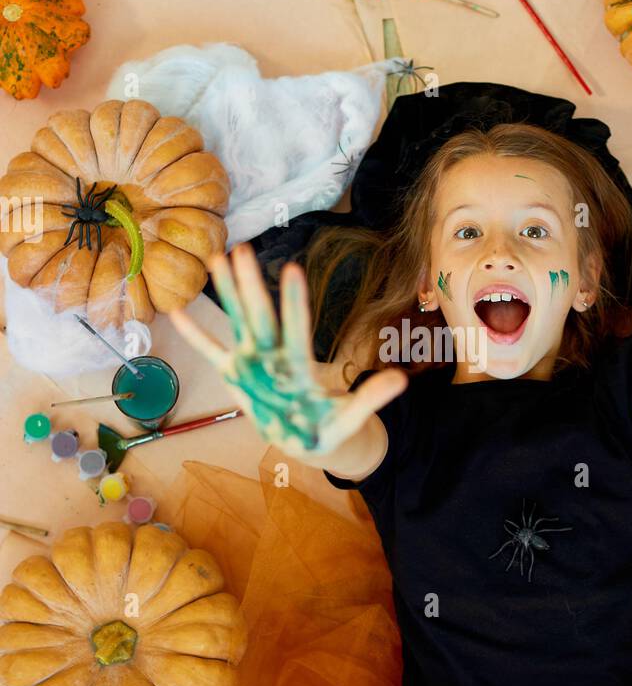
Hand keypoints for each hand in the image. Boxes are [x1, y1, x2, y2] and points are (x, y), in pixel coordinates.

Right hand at [169, 244, 406, 459]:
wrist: (312, 437)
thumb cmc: (331, 426)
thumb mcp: (351, 417)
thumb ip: (370, 399)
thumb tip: (400, 381)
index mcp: (300, 367)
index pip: (296, 331)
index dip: (294, 305)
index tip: (293, 271)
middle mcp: (275, 357)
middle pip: (261, 317)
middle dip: (250, 285)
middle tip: (240, 248)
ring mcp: (254, 362)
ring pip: (238, 323)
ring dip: (227, 294)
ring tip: (216, 259)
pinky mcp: (237, 375)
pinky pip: (213, 352)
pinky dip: (197, 335)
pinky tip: (177, 312)